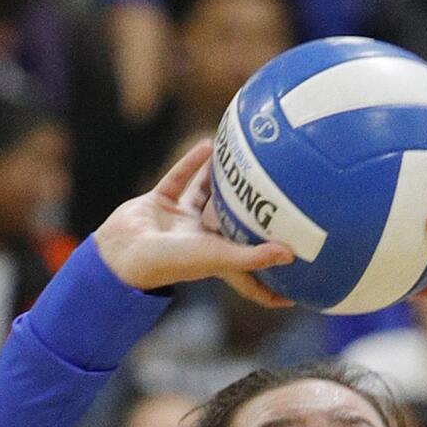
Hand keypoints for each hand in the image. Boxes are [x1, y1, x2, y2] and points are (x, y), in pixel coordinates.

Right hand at [93, 139, 293, 296]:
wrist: (125, 252)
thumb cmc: (172, 262)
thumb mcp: (218, 258)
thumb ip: (254, 256)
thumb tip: (291, 254)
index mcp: (217, 259)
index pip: (251, 274)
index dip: (273, 281)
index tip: (300, 278)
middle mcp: (201, 240)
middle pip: (231, 226)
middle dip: (249, 216)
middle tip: (277, 197)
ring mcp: (179, 222)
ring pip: (204, 198)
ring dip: (219, 181)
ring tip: (241, 160)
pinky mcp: (159, 203)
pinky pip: (179, 179)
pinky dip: (192, 163)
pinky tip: (209, 145)